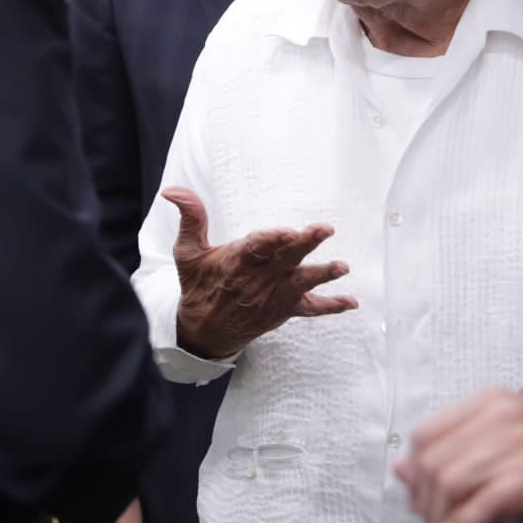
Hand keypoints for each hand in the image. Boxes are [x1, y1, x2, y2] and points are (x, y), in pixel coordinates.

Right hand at [166, 187, 355, 358]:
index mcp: (236, 262)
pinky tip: (350, 301)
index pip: (256, 248)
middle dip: (306, 244)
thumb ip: (190, 218)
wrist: (204, 331)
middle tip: (324, 230)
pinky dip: (331, 306)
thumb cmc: (198, 286)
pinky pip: (310, 309)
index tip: (287, 231)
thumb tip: (172, 191)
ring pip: (301, 284)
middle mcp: (258, 280)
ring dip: (323, 274)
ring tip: (342, 267)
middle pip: (285, 260)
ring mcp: (273, 297)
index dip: (272, 239)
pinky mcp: (284, 310)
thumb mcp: (188, 252)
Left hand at [396, 387, 522, 522]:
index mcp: (492, 400)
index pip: (427, 433)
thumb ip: (450, 444)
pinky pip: (487, 500)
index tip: (414, 491)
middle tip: (426, 520)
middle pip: (436, 461)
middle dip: (424, 500)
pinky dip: (466, 521)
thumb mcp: (501, 432)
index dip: (414, 469)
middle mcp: (506, 415)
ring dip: (441, 516)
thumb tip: (402, 467)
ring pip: (455, 482)